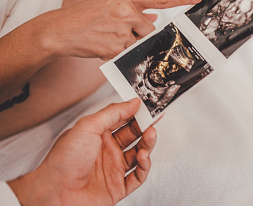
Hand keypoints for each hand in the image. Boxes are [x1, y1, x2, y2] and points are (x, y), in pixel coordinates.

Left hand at [8, 99, 156, 205]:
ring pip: (139, 154)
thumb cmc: (62, 161)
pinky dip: (145, 167)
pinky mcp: (118, 187)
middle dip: (145, 127)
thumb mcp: (88, 126)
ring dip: (148, 144)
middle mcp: (107, 150)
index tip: (148, 106)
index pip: (123, 119)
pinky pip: (138, 176)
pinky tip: (143, 157)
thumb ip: (113, 113)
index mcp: (98, 135)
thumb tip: (132, 102)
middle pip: (134, 136)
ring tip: (150, 135)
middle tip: (154, 119)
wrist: (54, 193)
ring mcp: (113, 169)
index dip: (136, 112)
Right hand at [40, 0, 202, 59]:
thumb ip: (134, 11)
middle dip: (140, 34)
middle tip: (118, 30)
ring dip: (128, 44)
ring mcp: (121, 30)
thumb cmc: (85, 16)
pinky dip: (118, 52)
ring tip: (107, 36)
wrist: (59, 30)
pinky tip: (102, 44)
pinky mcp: (115, 47)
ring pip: (139, 43)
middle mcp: (126, 11)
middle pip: (150, 30)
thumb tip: (154, 17)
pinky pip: (127, 54)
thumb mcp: (110, 5)